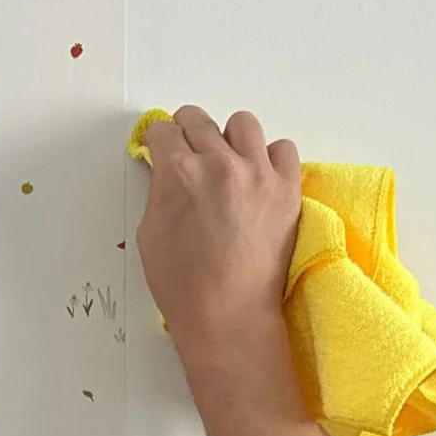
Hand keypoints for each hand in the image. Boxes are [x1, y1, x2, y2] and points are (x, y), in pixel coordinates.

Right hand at [134, 106, 302, 359]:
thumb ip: (159, 192)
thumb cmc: (184, 286)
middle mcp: (219, 164)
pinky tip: (258, 177)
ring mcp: (257, 173)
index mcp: (179, 175)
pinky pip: (283, 148)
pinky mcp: (286, 188)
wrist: (228, 315)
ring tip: (227, 163)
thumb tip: (165, 173)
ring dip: (229, 139)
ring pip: (242, 124)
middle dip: (187, 133)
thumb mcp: (149, 235)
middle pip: (199, 120)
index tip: (161, 147)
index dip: (158, 140)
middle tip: (188, 153)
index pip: (164, 131)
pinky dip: (269, 157)